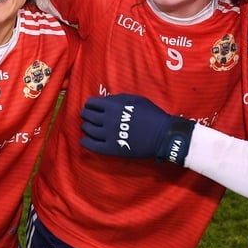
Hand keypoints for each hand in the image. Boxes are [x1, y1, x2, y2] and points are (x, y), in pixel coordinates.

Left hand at [80, 94, 194, 164]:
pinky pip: (92, 145)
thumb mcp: (135, 99)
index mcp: (113, 106)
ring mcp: (109, 134)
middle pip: (87, 116)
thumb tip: (105, 101)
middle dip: (86, 115)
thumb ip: (118, 98)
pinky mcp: (111, 148)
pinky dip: (85, 142)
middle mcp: (108, 119)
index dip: (89, 104)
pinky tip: (85, 140)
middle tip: (87, 117)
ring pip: (88, 130)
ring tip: (87, 127)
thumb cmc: (151, 114)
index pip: (91, 103)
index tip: (90, 107)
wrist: (162, 135)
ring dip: (86, 127)